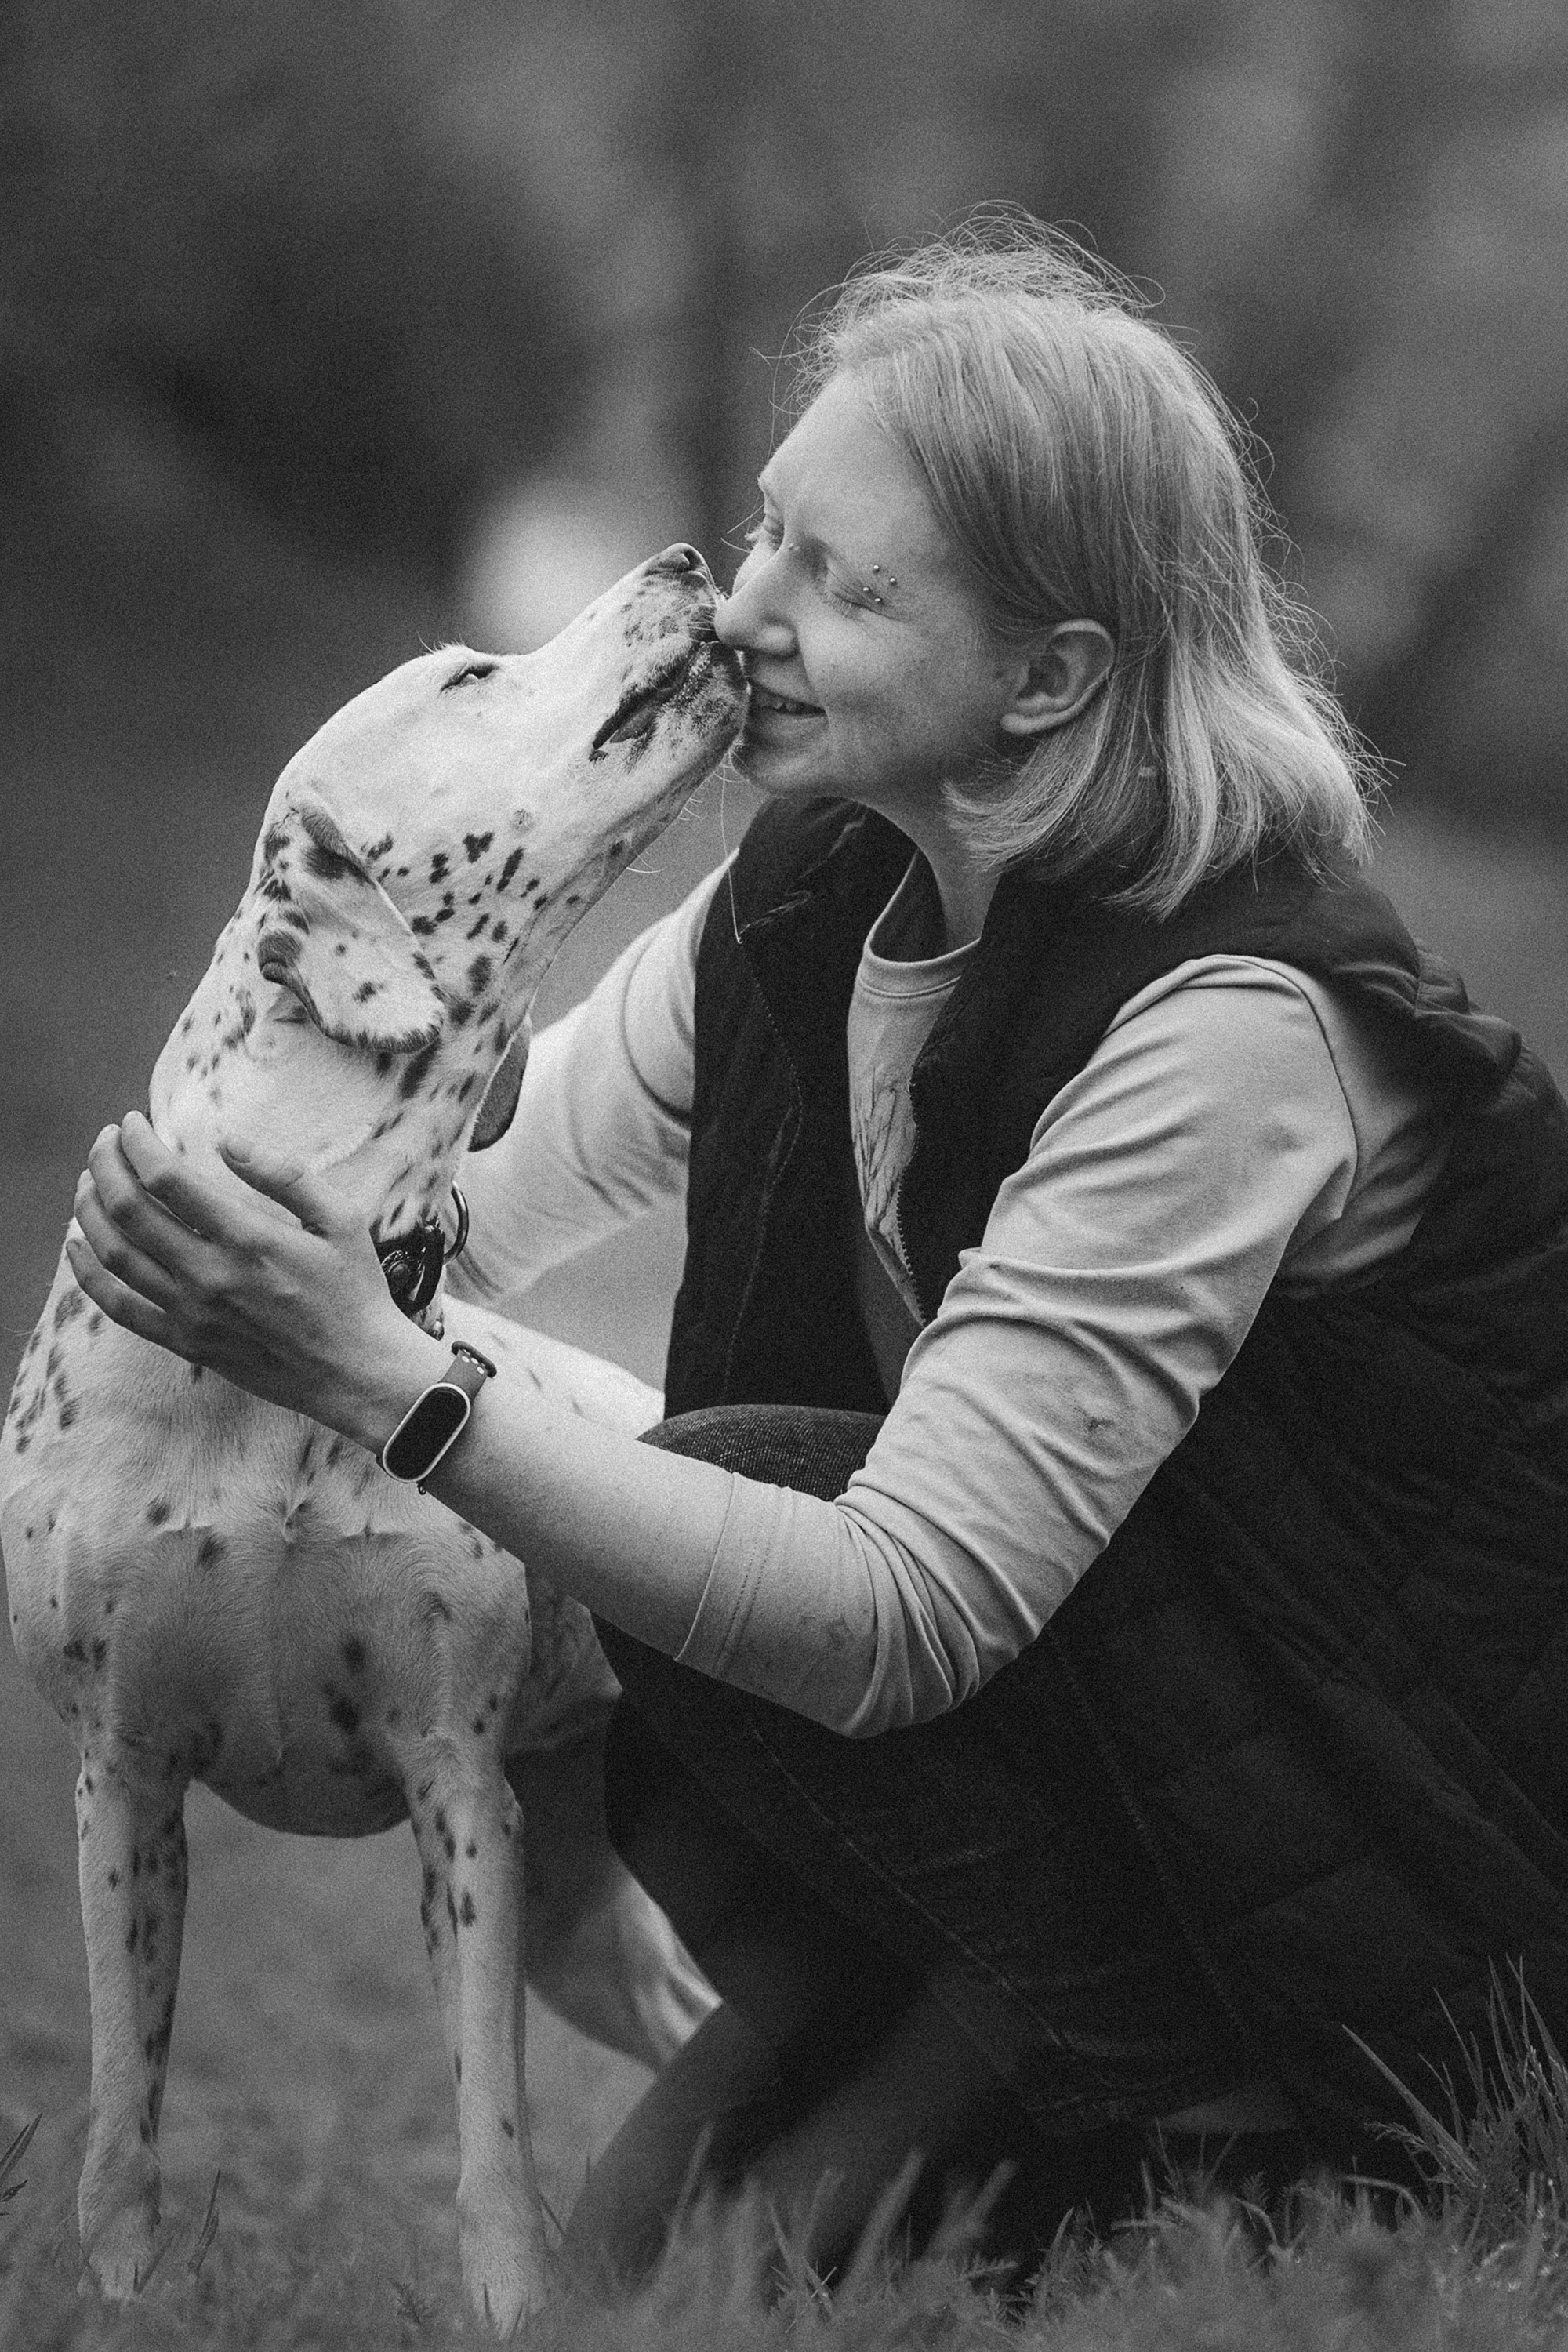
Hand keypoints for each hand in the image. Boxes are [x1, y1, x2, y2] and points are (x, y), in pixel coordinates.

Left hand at [66, 1111, 434, 1445]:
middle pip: (128, 1211)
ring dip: (89, 1211)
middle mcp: (211, 1276)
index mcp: (249, 1239)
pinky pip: (119, 1307)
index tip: (131, 1122)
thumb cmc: (355, 1290)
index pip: (166, 1179)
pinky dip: (88, 1274)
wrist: (357, 1371)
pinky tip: (78, 1245)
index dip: (137, 1142)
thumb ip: (286, 1175)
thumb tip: (228, 1142)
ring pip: (114, 1255)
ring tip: (88, 1183)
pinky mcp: (185, 1342)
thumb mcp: (342, 1219)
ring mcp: (193, 1313)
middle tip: (105, 1142)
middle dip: (105, 1165)